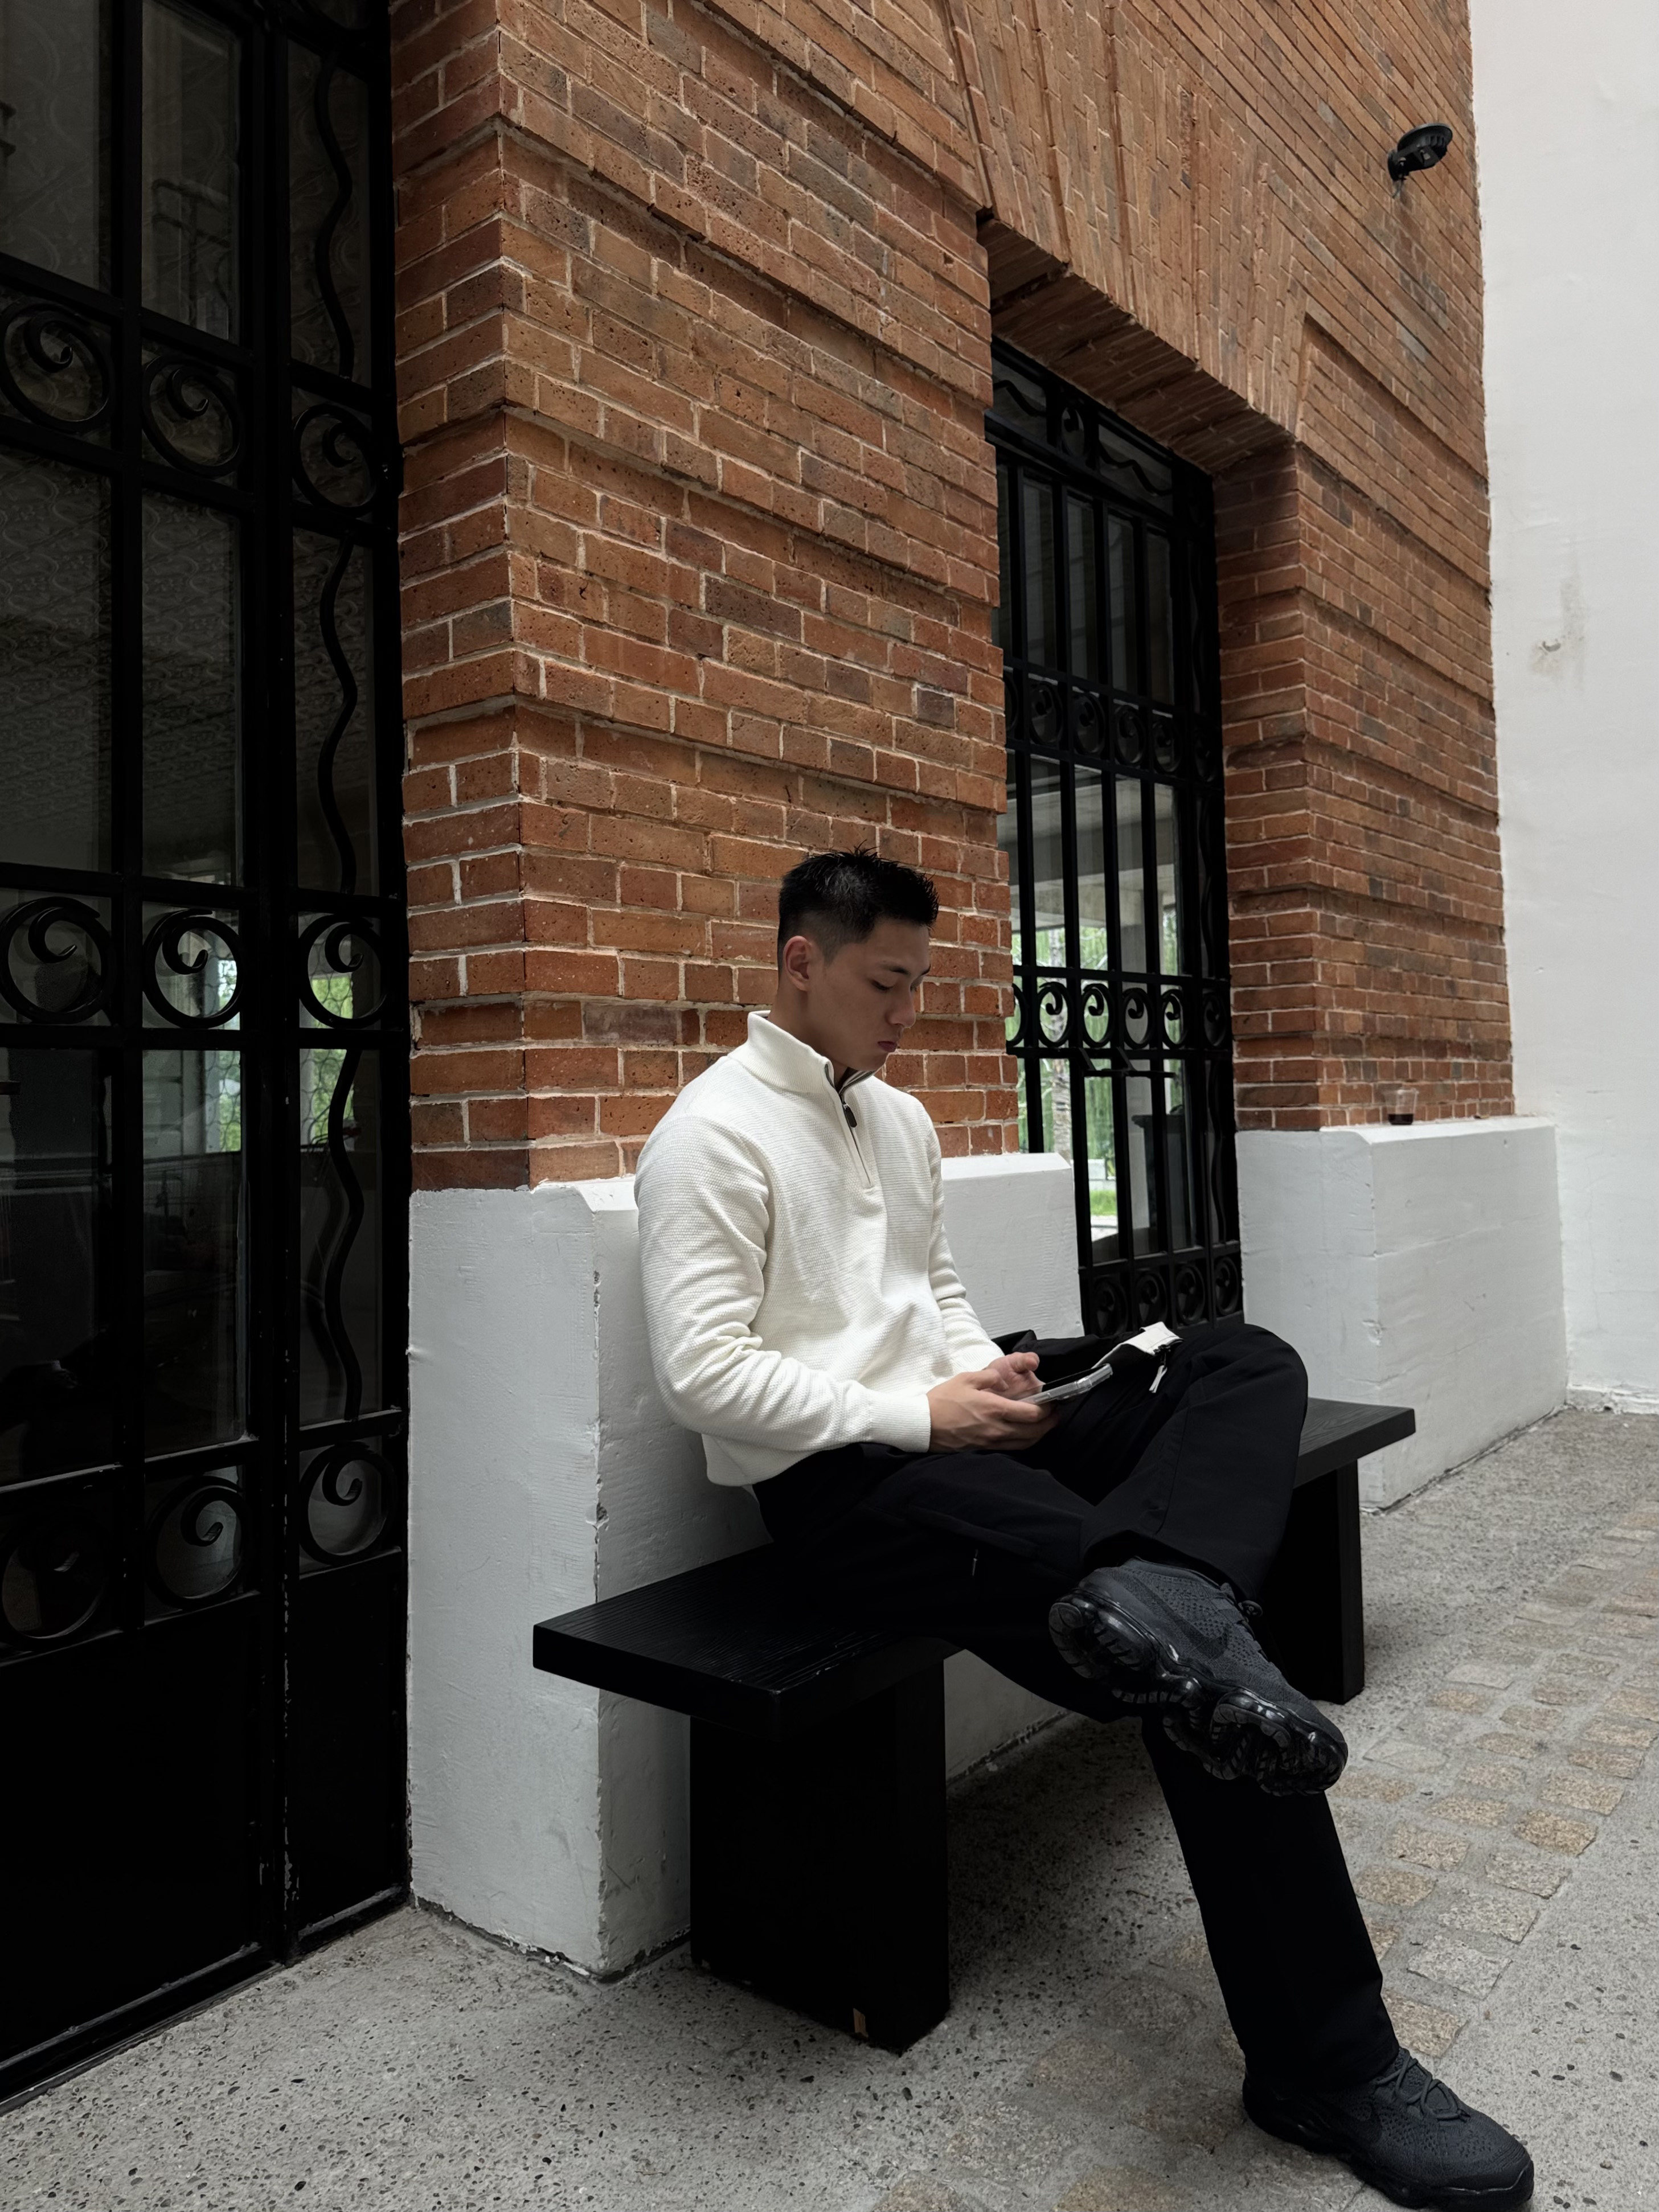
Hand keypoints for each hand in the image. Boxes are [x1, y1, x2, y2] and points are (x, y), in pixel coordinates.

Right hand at [926, 1353, 1057, 1450]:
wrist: (923, 1425)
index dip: (1048, 1409)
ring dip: (1039, 1434)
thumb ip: (990, 1377)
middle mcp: (996, 1429)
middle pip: (1035, 1432)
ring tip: (1044, 1425)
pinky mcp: (984, 1449)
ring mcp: (991, 1442)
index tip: (1053, 1401)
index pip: (1032, 1414)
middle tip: (1055, 1414)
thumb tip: (1005, 1380)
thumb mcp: (966, 1379)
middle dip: (1050, 1423)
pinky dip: (1024, 1442)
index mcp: (994, 1409)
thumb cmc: (942, 1401)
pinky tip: (1025, 1435)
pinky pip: (1012, 1448)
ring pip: (1025, 1443)